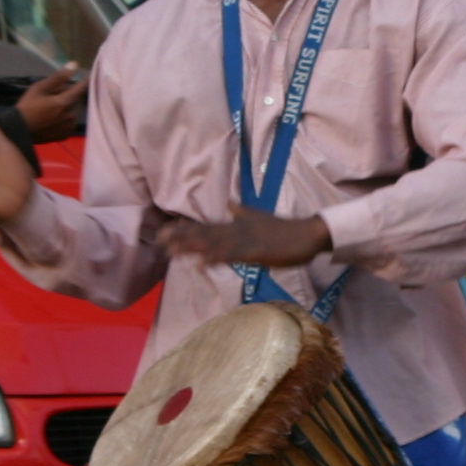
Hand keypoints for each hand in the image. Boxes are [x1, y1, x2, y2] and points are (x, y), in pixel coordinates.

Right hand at [12, 64, 86, 139]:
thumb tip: (74, 65)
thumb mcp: (40, 88)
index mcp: (65, 103)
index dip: (86, 81)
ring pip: (74, 111)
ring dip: (67, 107)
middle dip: (69, 95)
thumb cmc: (28, 107)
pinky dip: (65, 118)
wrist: (19, 131)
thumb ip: (59, 77)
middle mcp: (71, 116)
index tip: (89, 75)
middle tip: (53, 95)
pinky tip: (53, 118)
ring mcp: (69, 127)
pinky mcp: (66, 135)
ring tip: (52, 108)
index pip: (81, 88)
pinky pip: (70, 122)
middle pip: (76, 100)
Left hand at [147, 205, 331, 270]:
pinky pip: (233, 255)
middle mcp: (236, 230)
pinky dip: (217, 258)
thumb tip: (230, 203)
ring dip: (193, 248)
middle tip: (159, 240)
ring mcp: (245, 240)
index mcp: (236, 224)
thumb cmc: (283, 230)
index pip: (205, 226)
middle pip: (204, 234)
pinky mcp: (256, 251)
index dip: (184, 229)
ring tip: (172, 252)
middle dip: (181, 238)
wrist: (306, 233)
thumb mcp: (258, 218)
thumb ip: (242, 212)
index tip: (164, 232)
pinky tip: (203, 263)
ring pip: (213, 243)